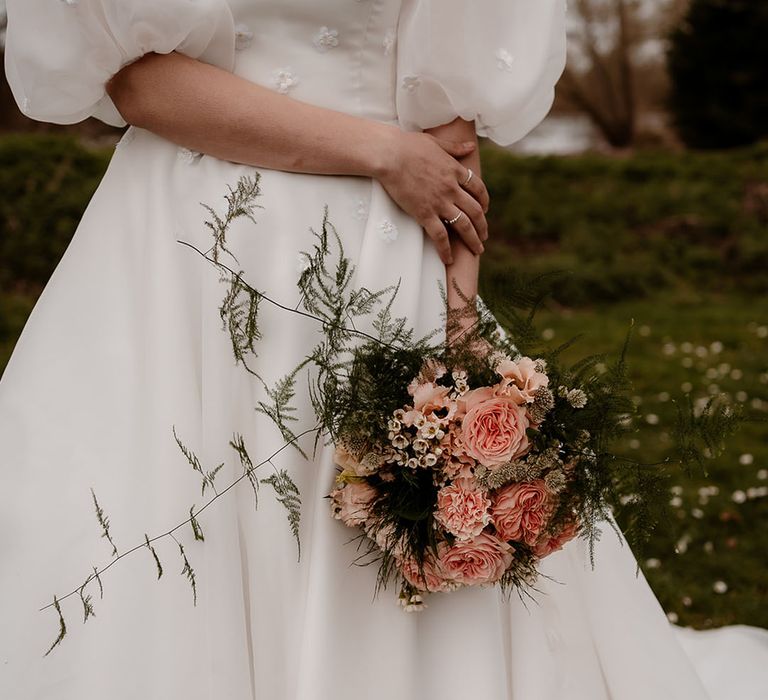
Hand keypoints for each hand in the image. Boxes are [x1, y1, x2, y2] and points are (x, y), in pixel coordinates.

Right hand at [374, 129, 489, 264]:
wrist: (390, 155)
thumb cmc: (408, 145)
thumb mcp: (436, 142)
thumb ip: (455, 147)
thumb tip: (471, 147)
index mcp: (455, 171)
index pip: (478, 188)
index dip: (484, 200)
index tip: (484, 210)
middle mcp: (452, 189)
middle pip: (475, 211)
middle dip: (482, 226)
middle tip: (484, 237)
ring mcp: (440, 202)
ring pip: (463, 225)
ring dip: (472, 240)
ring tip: (477, 251)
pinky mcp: (425, 214)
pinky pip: (440, 236)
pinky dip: (446, 249)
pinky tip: (449, 259)